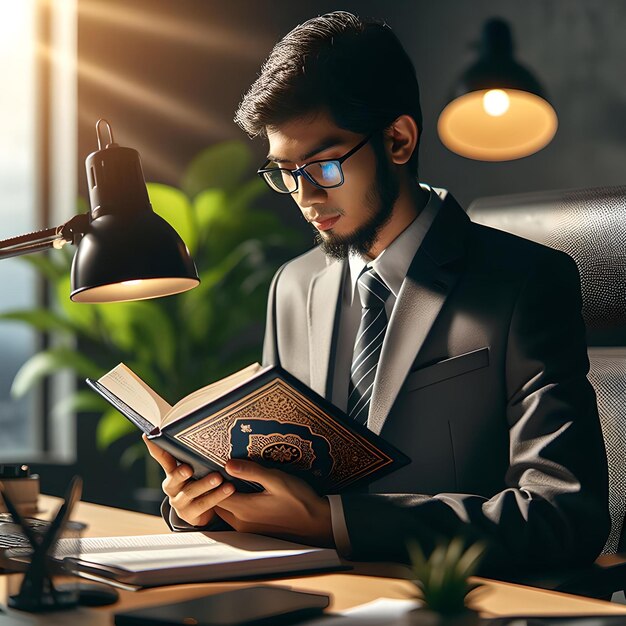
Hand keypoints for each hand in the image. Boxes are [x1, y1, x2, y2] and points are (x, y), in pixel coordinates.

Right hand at [143, 434, 234, 526]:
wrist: (199, 512)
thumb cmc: (198, 481)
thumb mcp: (193, 466)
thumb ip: (191, 451)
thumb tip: (199, 424)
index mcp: (171, 471)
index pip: (161, 456)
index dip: (154, 447)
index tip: (148, 435)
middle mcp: (172, 486)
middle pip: (173, 478)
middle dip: (180, 473)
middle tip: (188, 468)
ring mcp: (180, 501)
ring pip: (192, 492)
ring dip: (205, 484)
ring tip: (218, 478)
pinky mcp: (190, 514)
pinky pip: (204, 505)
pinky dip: (217, 496)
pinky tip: (229, 488)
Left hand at [215, 459, 333, 546]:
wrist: (317, 524)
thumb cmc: (299, 500)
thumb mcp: (277, 479)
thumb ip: (252, 472)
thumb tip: (228, 464)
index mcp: (244, 509)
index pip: (216, 495)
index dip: (213, 481)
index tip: (215, 467)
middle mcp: (241, 523)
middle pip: (218, 505)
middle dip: (217, 490)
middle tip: (221, 472)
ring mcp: (248, 530)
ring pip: (227, 512)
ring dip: (226, 499)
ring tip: (233, 481)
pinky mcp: (255, 533)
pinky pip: (236, 518)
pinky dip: (235, 506)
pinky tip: (246, 494)